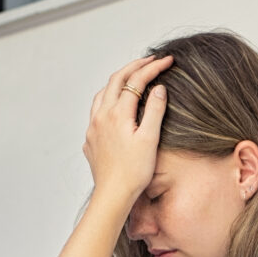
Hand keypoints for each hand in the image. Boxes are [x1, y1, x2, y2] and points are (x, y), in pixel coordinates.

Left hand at [82, 54, 172, 204]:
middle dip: (134, 67)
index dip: (153, 67)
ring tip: (131, 79)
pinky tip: (115, 108)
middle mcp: (102, 116)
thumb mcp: (150, 139)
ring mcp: (93, 128)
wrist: (113, 195)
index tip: (167, 61)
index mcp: (118, 114)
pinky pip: (96, 111)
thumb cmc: (134, 172)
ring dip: (117, 82)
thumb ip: (154, 110)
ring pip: (102, 94)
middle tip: (150, 61)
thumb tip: (158, 88)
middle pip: (116, 80)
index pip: (136, 80)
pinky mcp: (90, 140)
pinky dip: (108, 100)